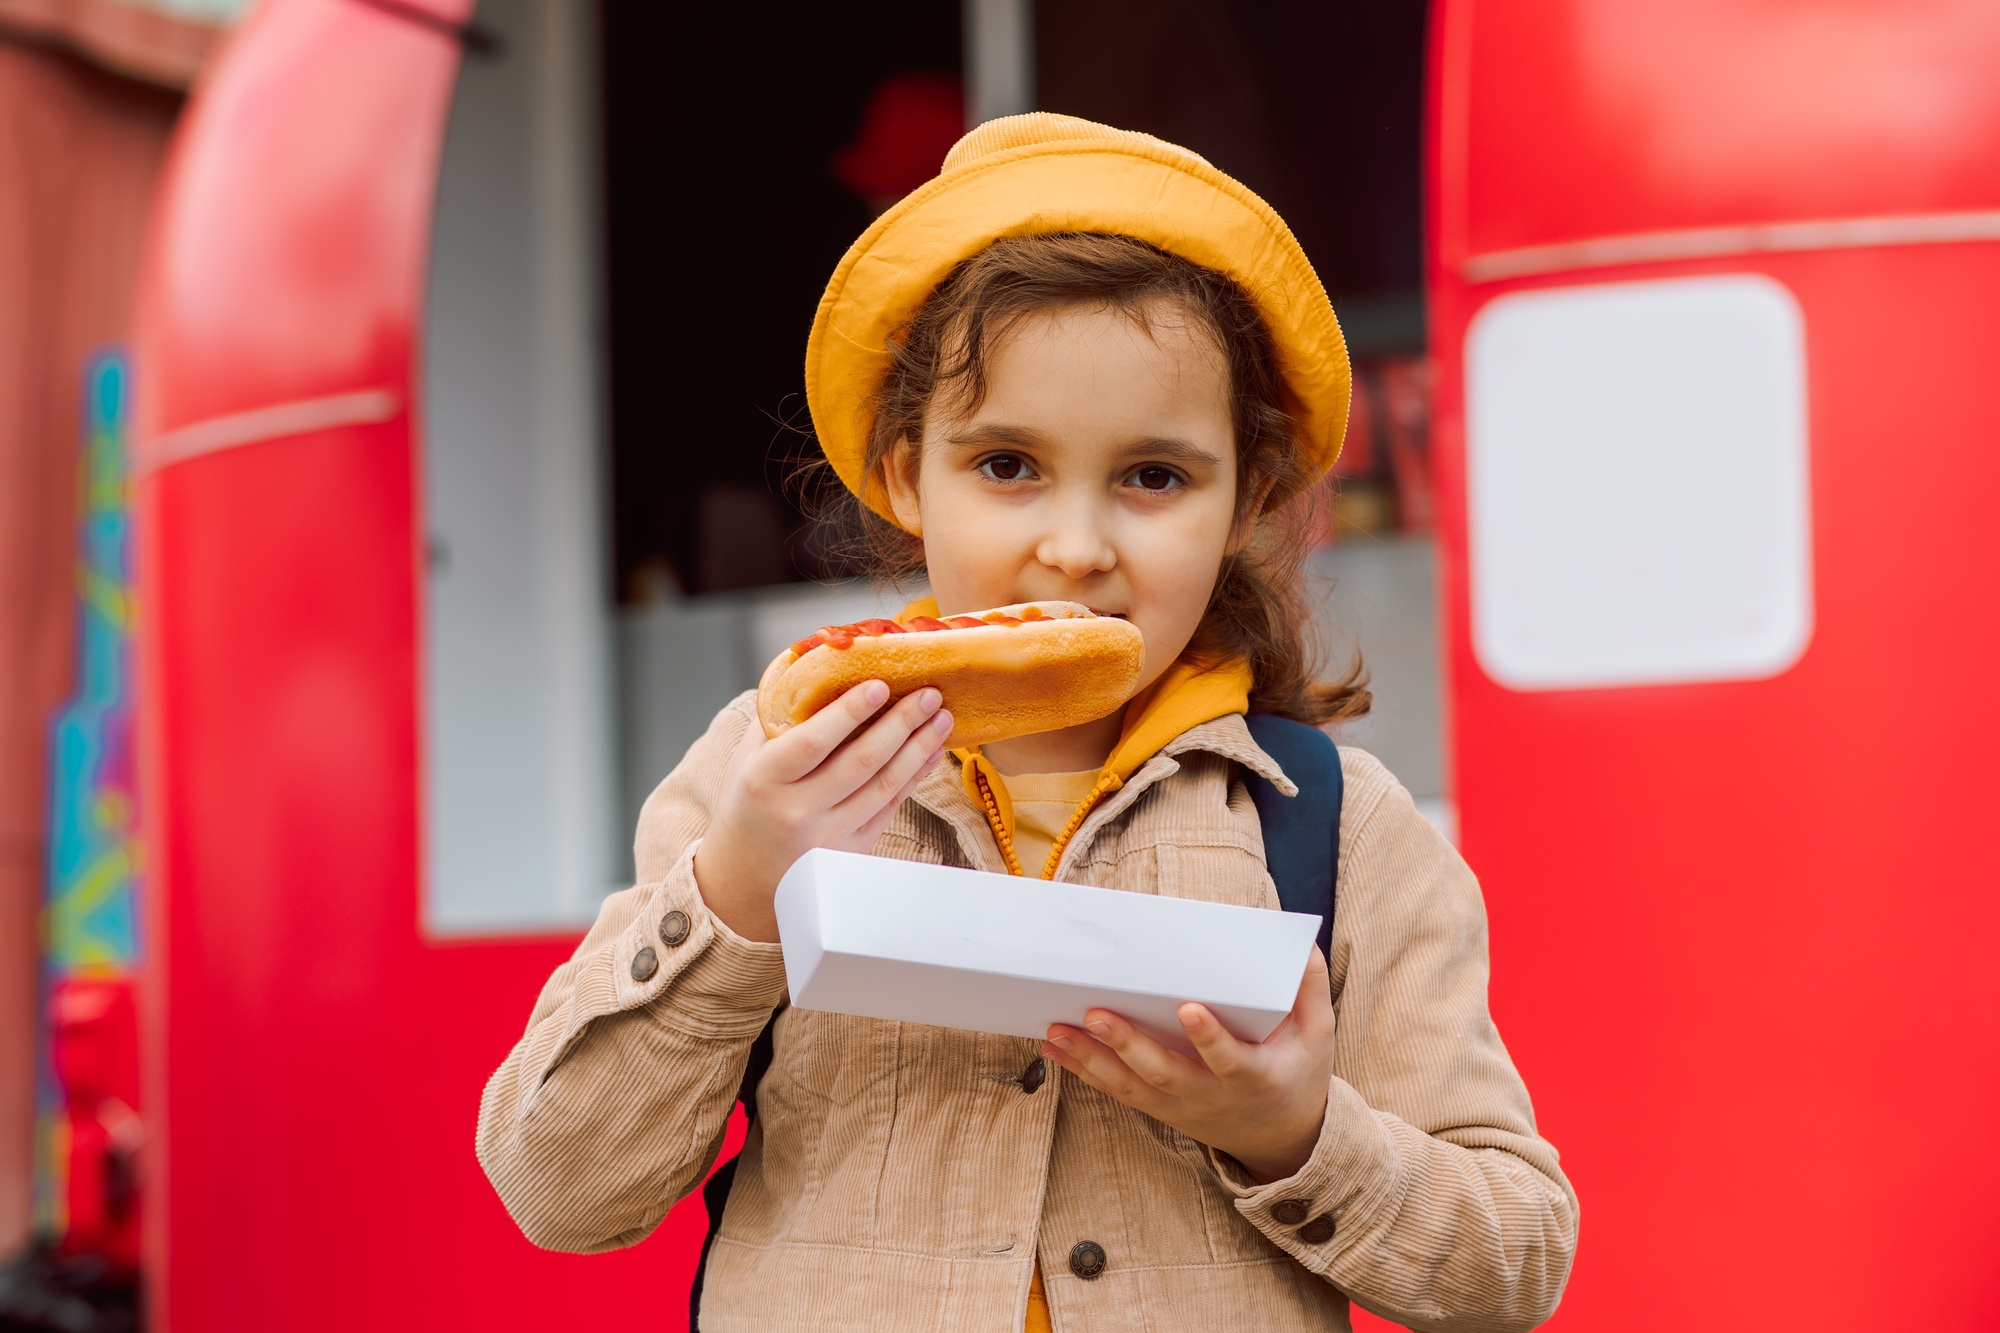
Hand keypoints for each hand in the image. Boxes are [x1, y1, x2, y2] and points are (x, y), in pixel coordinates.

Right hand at [694, 682, 951, 942]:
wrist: (745, 873)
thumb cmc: (749, 802)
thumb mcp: (747, 758)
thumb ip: (779, 717)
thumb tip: (818, 666)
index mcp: (765, 780)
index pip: (813, 741)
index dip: (849, 712)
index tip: (879, 684)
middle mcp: (797, 811)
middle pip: (861, 761)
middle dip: (901, 723)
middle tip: (928, 693)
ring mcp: (827, 837)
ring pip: (884, 785)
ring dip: (919, 747)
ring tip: (941, 717)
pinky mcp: (851, 853)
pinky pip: (890, 807)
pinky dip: (914, 776)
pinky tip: (931, 751)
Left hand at [1042, 947, 1335, 1182]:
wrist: (1281, 1139)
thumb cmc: (1296, 1074)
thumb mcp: (1317, 1036)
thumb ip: (1309, 990)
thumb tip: (1301, 943)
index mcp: (1254, 1077)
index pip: (1230, 1060)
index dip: (1210, 1038)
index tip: (1189, 1009)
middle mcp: (1210, 1096)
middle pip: (1164, 1074)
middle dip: (1128, 1045)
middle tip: (1096, 1014)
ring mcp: (1180, 1106)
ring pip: (1130, 1086)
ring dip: (1090, 1059)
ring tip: (1055, 1030)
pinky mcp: (1159, 1108)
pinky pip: (1117, 1090)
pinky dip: (1083, 1070)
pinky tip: (1053, 1047)